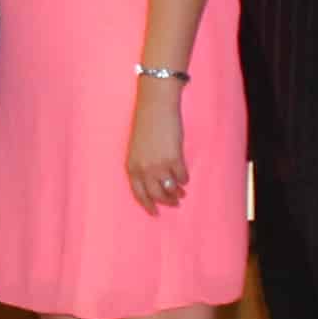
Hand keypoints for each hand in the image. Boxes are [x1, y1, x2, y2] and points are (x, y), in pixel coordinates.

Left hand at [125, 75, 189, 211]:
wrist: (156, 106)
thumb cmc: (146, 124)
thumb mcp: (137, 148)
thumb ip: (143, 165)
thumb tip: (156, 181)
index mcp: (132, 166)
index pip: (139, 193)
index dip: (148, 205)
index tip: (155, 212)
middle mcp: (144, 169)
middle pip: (156, 194)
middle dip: (166, 201)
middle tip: (174, 203)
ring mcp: (159, 165)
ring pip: (170, 189)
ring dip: (177, 193)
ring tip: (182, 194)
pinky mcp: (174, 159)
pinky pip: (182, 177)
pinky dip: (184, 179)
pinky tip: (185, 177)